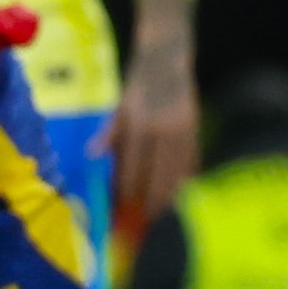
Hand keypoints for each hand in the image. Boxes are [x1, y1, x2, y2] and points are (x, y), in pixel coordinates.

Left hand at [107, 0, 198, 229]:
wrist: (168, 61)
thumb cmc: (137, 87)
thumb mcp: (119, 107)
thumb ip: (109, 134)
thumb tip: (91, 156)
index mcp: (140, 127)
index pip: (132, 170)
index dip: (126, 194)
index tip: (119, 213)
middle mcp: (163, 133)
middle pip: (156, 179)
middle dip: (148, 206)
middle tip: (141, 227)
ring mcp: (183, 133)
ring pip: (176, 175)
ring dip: (167, 198)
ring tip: (159, 218)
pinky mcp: (196, 132)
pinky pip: (191, 163)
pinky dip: (184, 181)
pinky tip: (179, 196)